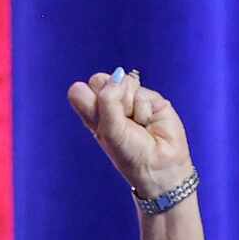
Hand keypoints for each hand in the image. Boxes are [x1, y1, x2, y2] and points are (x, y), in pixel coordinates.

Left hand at [64, 69, 193, 204]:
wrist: (160, 165)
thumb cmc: (130, 154)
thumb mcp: (110, 130)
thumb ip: (108, 100)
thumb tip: (119, 74)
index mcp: (93, 113)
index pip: (79, 90)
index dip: (87, 98)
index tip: (99, 118)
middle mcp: (110, 104)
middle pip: (99, 79)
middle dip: (109, 97)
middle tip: (120, 120)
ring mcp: (130, 99)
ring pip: (123, 82)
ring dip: (129, 105)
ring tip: (137, 125)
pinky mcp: (150, 98)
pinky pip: (143, 92)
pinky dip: (144, 110)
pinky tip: (149, 123)